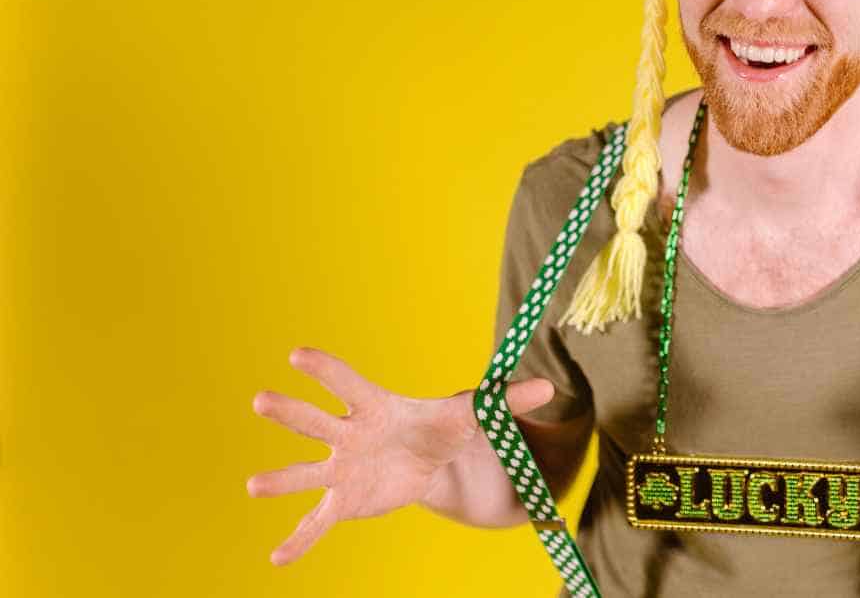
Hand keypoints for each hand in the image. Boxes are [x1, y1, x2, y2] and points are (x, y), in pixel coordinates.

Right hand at [246, 346, 553, 564]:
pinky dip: (299, 541)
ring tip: (254, 486)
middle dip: (290, 411)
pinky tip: (277, 561)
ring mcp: (342, 469)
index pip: (349, 383)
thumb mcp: (473, 415)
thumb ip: (505, 401)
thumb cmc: (441, 426)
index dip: (326, 370)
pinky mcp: (345, 501)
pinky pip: (318, 522)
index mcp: (376, 406)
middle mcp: (349, 434)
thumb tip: (549, 386)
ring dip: (281, 479)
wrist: (427, 458)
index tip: (298, 355)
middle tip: (260, 399)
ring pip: (307, 471)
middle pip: (317, 421)